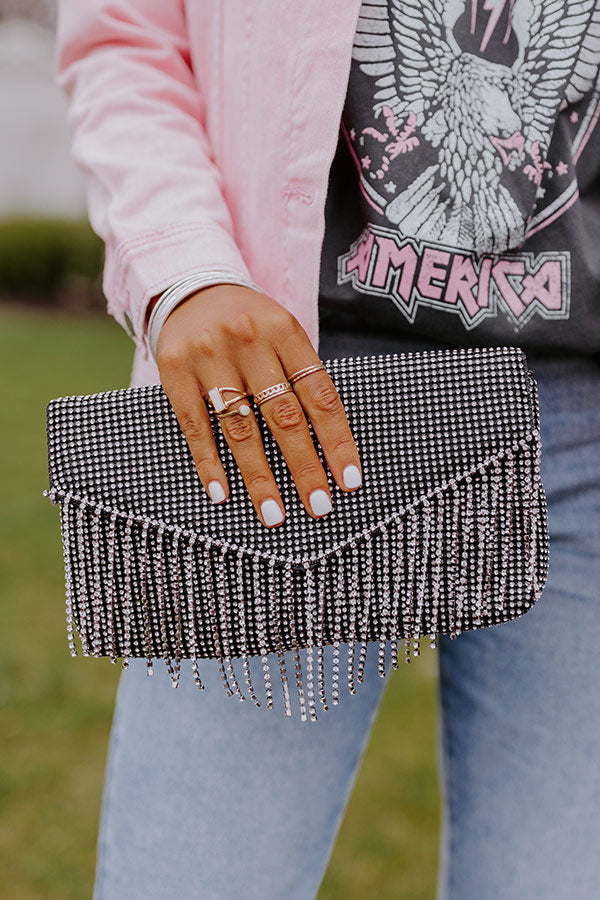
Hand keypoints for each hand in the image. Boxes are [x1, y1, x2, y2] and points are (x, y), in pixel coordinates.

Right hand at [154, 284, 362, 526]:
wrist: (189, 287)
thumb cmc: (249, 323)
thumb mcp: (281, 333)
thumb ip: (300, 377)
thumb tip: (328, 447)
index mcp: (285, 330)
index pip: (319, 395)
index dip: (337, 440)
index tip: (348, 481)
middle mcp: (249, 340)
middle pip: (283, 415)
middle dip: (304, 466)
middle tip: (318, 507)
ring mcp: (209, 355)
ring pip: (240, 427)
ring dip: (259, 476)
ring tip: (274, 514)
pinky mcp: (175, 370)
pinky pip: (195, 426)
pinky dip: (209, 463)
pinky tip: (222, 494)